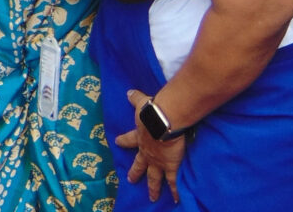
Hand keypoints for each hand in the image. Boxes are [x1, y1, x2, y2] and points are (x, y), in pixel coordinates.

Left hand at [115, 89, 186, 203]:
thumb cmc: (152, 111)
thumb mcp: (141, 103)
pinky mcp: (169, 166)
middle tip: (130, 180)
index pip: (128, 139)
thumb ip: (135, 98)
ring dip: (153, 187)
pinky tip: (175, 200)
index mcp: (139, 137)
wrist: (163, 121)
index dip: (123, 140)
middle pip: (139, 164)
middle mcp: (146, 152)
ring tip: (151, 197)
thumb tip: (128, 92)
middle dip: (135, 172)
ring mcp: (157, 161)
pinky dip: (174, 191)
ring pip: (154, 177)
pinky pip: (172, 181)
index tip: (117, 142)